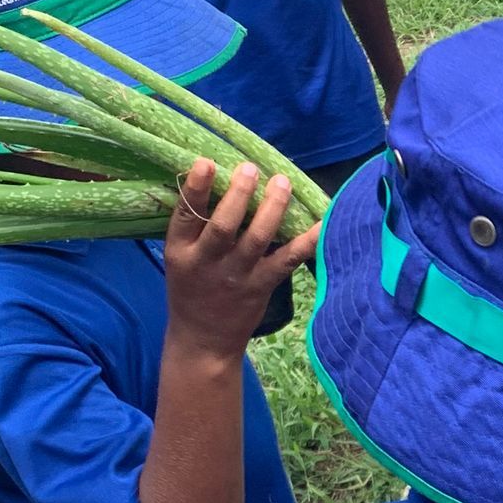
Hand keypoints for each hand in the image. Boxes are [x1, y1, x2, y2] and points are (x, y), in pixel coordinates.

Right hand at [163, 159, 319, 361]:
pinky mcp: (262, 285)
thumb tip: (219, 178)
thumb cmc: (192, 289)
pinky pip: (287, 259)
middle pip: (223, 225)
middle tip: (251, 169)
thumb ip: (195, 227)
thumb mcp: (180, 258)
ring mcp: (237, 275)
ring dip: (272, 208)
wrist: (203, 340)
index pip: (185, 215)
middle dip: (238, 195)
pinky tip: (322, 222)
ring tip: (282, 183)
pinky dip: (307, 241)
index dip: (194, 188)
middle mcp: (208, 262)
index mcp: (181, 251)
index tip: (206, 163)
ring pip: (257, 238)